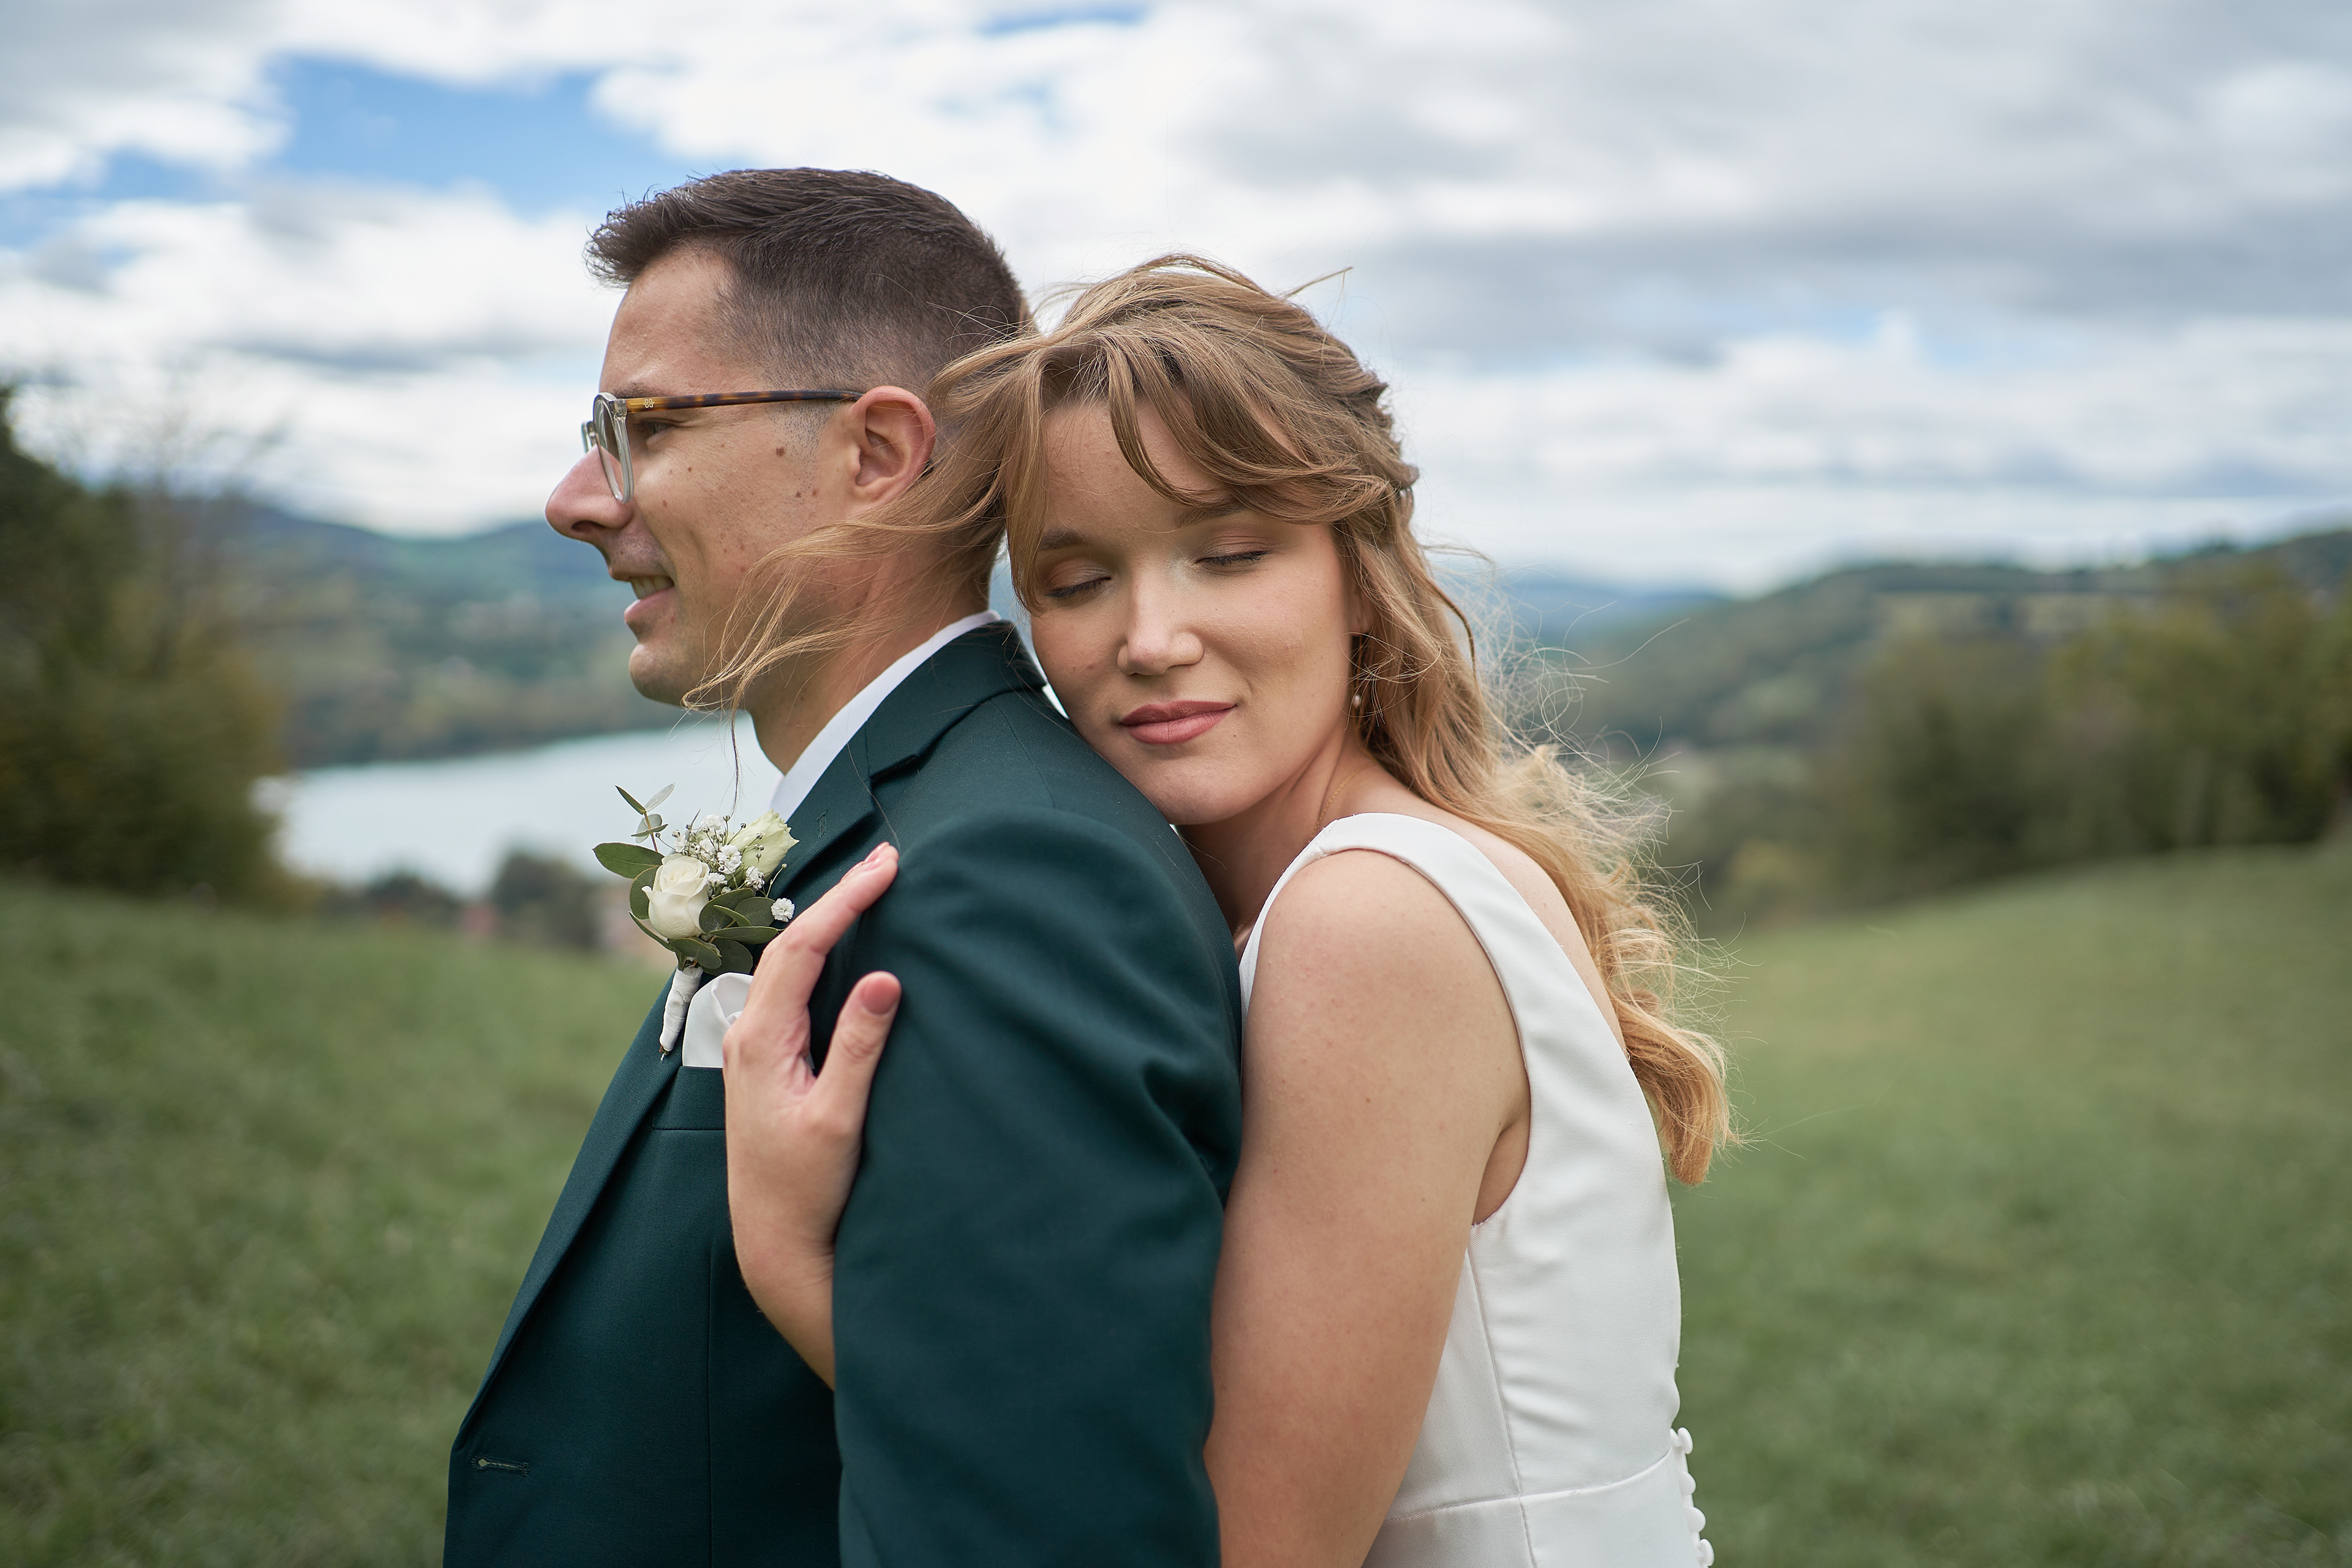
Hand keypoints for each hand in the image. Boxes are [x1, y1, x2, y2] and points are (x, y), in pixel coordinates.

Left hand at [723, 842, 901, 1384]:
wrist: (773, 1243)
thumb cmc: (805, 1190)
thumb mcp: (839, 1119)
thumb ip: (860, 1048)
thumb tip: (886, 979)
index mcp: (760, 1041)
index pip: (801, 949)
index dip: (845, 901)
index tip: (887, 866)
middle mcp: (746, 1035)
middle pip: (788, 945)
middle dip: (837, 899)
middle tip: (886, 860)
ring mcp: (751, 1047)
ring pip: (785, 964)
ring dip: (826, 923)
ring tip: (870, 887)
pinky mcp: (765, 1062)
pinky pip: (789, 989)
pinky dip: (818, 955)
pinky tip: (843, 946)